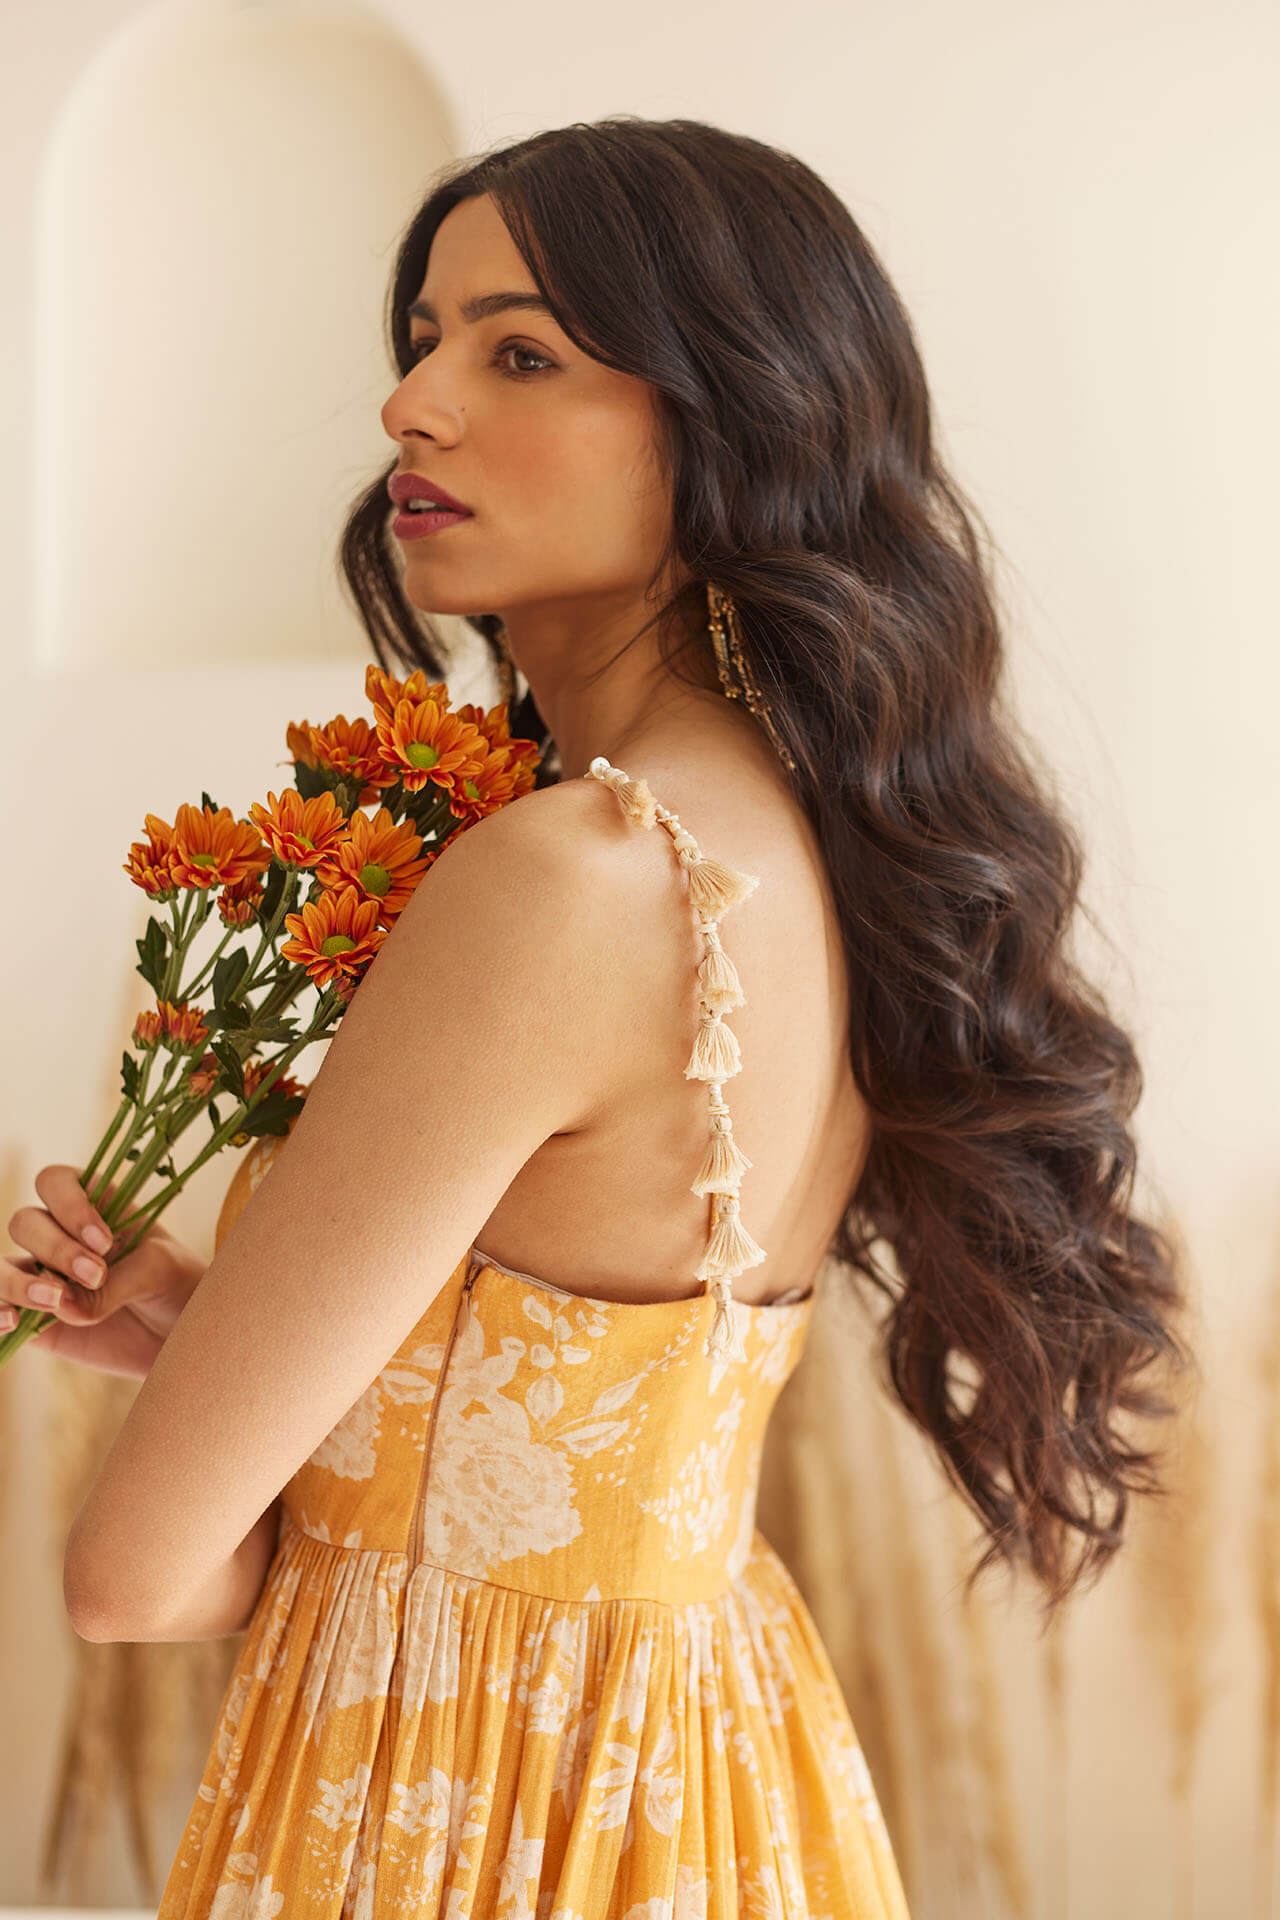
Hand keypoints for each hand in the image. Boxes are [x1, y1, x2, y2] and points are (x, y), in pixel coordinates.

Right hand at [1, 1164, 206, 1378]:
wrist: (181, 1332)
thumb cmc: (176, 1284)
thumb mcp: (159, 1271)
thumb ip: (115, 1282)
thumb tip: (63, 1305)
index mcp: (94, 1205)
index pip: (55, 1182)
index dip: (70, 1205)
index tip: (104, 1240)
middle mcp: (59, 1234)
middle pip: (26, 1222)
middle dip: (57, 1248)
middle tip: (96, 1275)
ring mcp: (42, 1275)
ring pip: (2, 1265)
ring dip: (20, 1281)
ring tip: (56, 1302)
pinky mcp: (34, 1318)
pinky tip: (12, 1322)